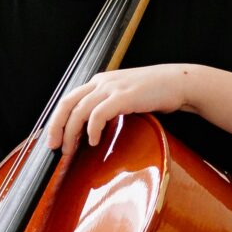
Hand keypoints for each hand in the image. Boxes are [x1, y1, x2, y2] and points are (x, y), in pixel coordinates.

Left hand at [46, 64, 195, 149]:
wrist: (178, 83)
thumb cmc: (154, 92)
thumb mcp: (124, 95)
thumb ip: (108, 105)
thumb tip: (93, 127)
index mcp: (99, 82)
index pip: (68, 99)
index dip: (56, 120)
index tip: (53, 138)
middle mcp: (101, 82)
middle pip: (67, 104)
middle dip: (56, 127)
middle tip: (53, 147)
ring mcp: (112, 88)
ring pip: (80, 110)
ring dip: (71, 133)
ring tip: (70, 150)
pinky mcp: (124, 96)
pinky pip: (99, 114)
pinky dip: (92, 129)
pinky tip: (94, 142)